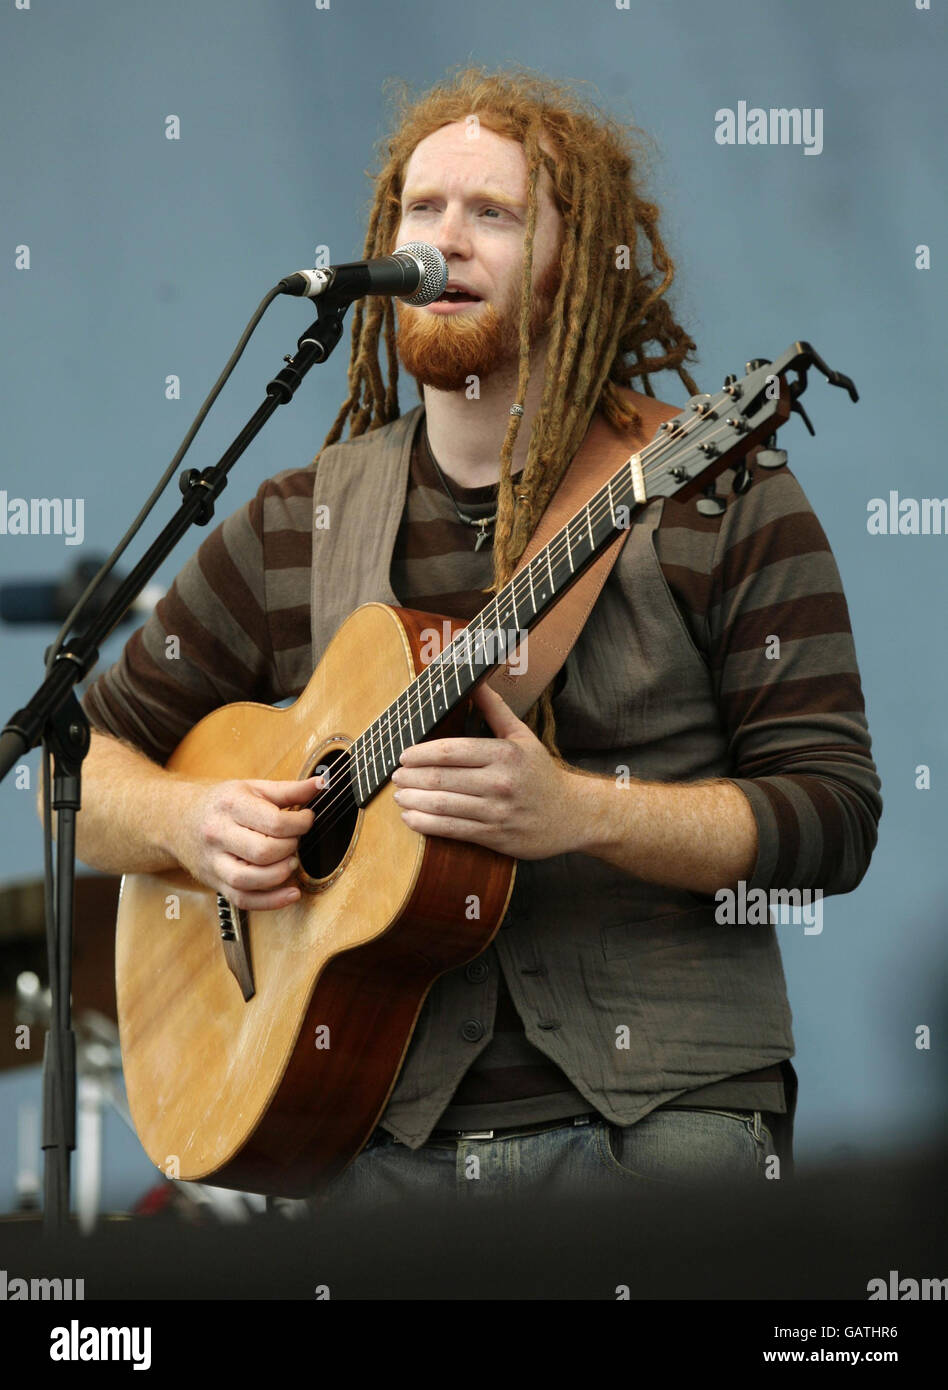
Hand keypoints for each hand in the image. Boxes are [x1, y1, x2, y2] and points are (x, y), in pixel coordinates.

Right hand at [171, 775, 322, 909]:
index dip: (300, 824)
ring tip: (292, 862)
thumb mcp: (252, 788)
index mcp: (230, 805)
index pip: (273, 822)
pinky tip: (291, 893)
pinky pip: (243, 900)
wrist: (176, 819)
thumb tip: (321, 785)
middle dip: (290, 848)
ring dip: (281, 874)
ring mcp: (214, 862)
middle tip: (296, 840)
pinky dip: (271, 902)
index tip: (307, 819)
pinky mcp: (215, 882)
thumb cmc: (220, 803)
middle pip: (263, 852)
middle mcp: (218, 834)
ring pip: (250, 879)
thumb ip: (289, 790)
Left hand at [390, 682, 579, 859]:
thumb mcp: (522, 736)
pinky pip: (452, 830)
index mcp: (504, 753)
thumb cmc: (541, 772)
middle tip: (395, 776)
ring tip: (399, 796)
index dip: (421, 754)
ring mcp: (497, 811)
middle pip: (442, 778)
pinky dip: (425, 824)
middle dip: (410, 778)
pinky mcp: (495, 836)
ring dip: (413, 801)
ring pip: (442, 805)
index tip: (404, 756)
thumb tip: (475, 680)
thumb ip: (495, 709)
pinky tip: (411, 818)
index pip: (451, 751)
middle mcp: (500, 782)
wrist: (572, 814)